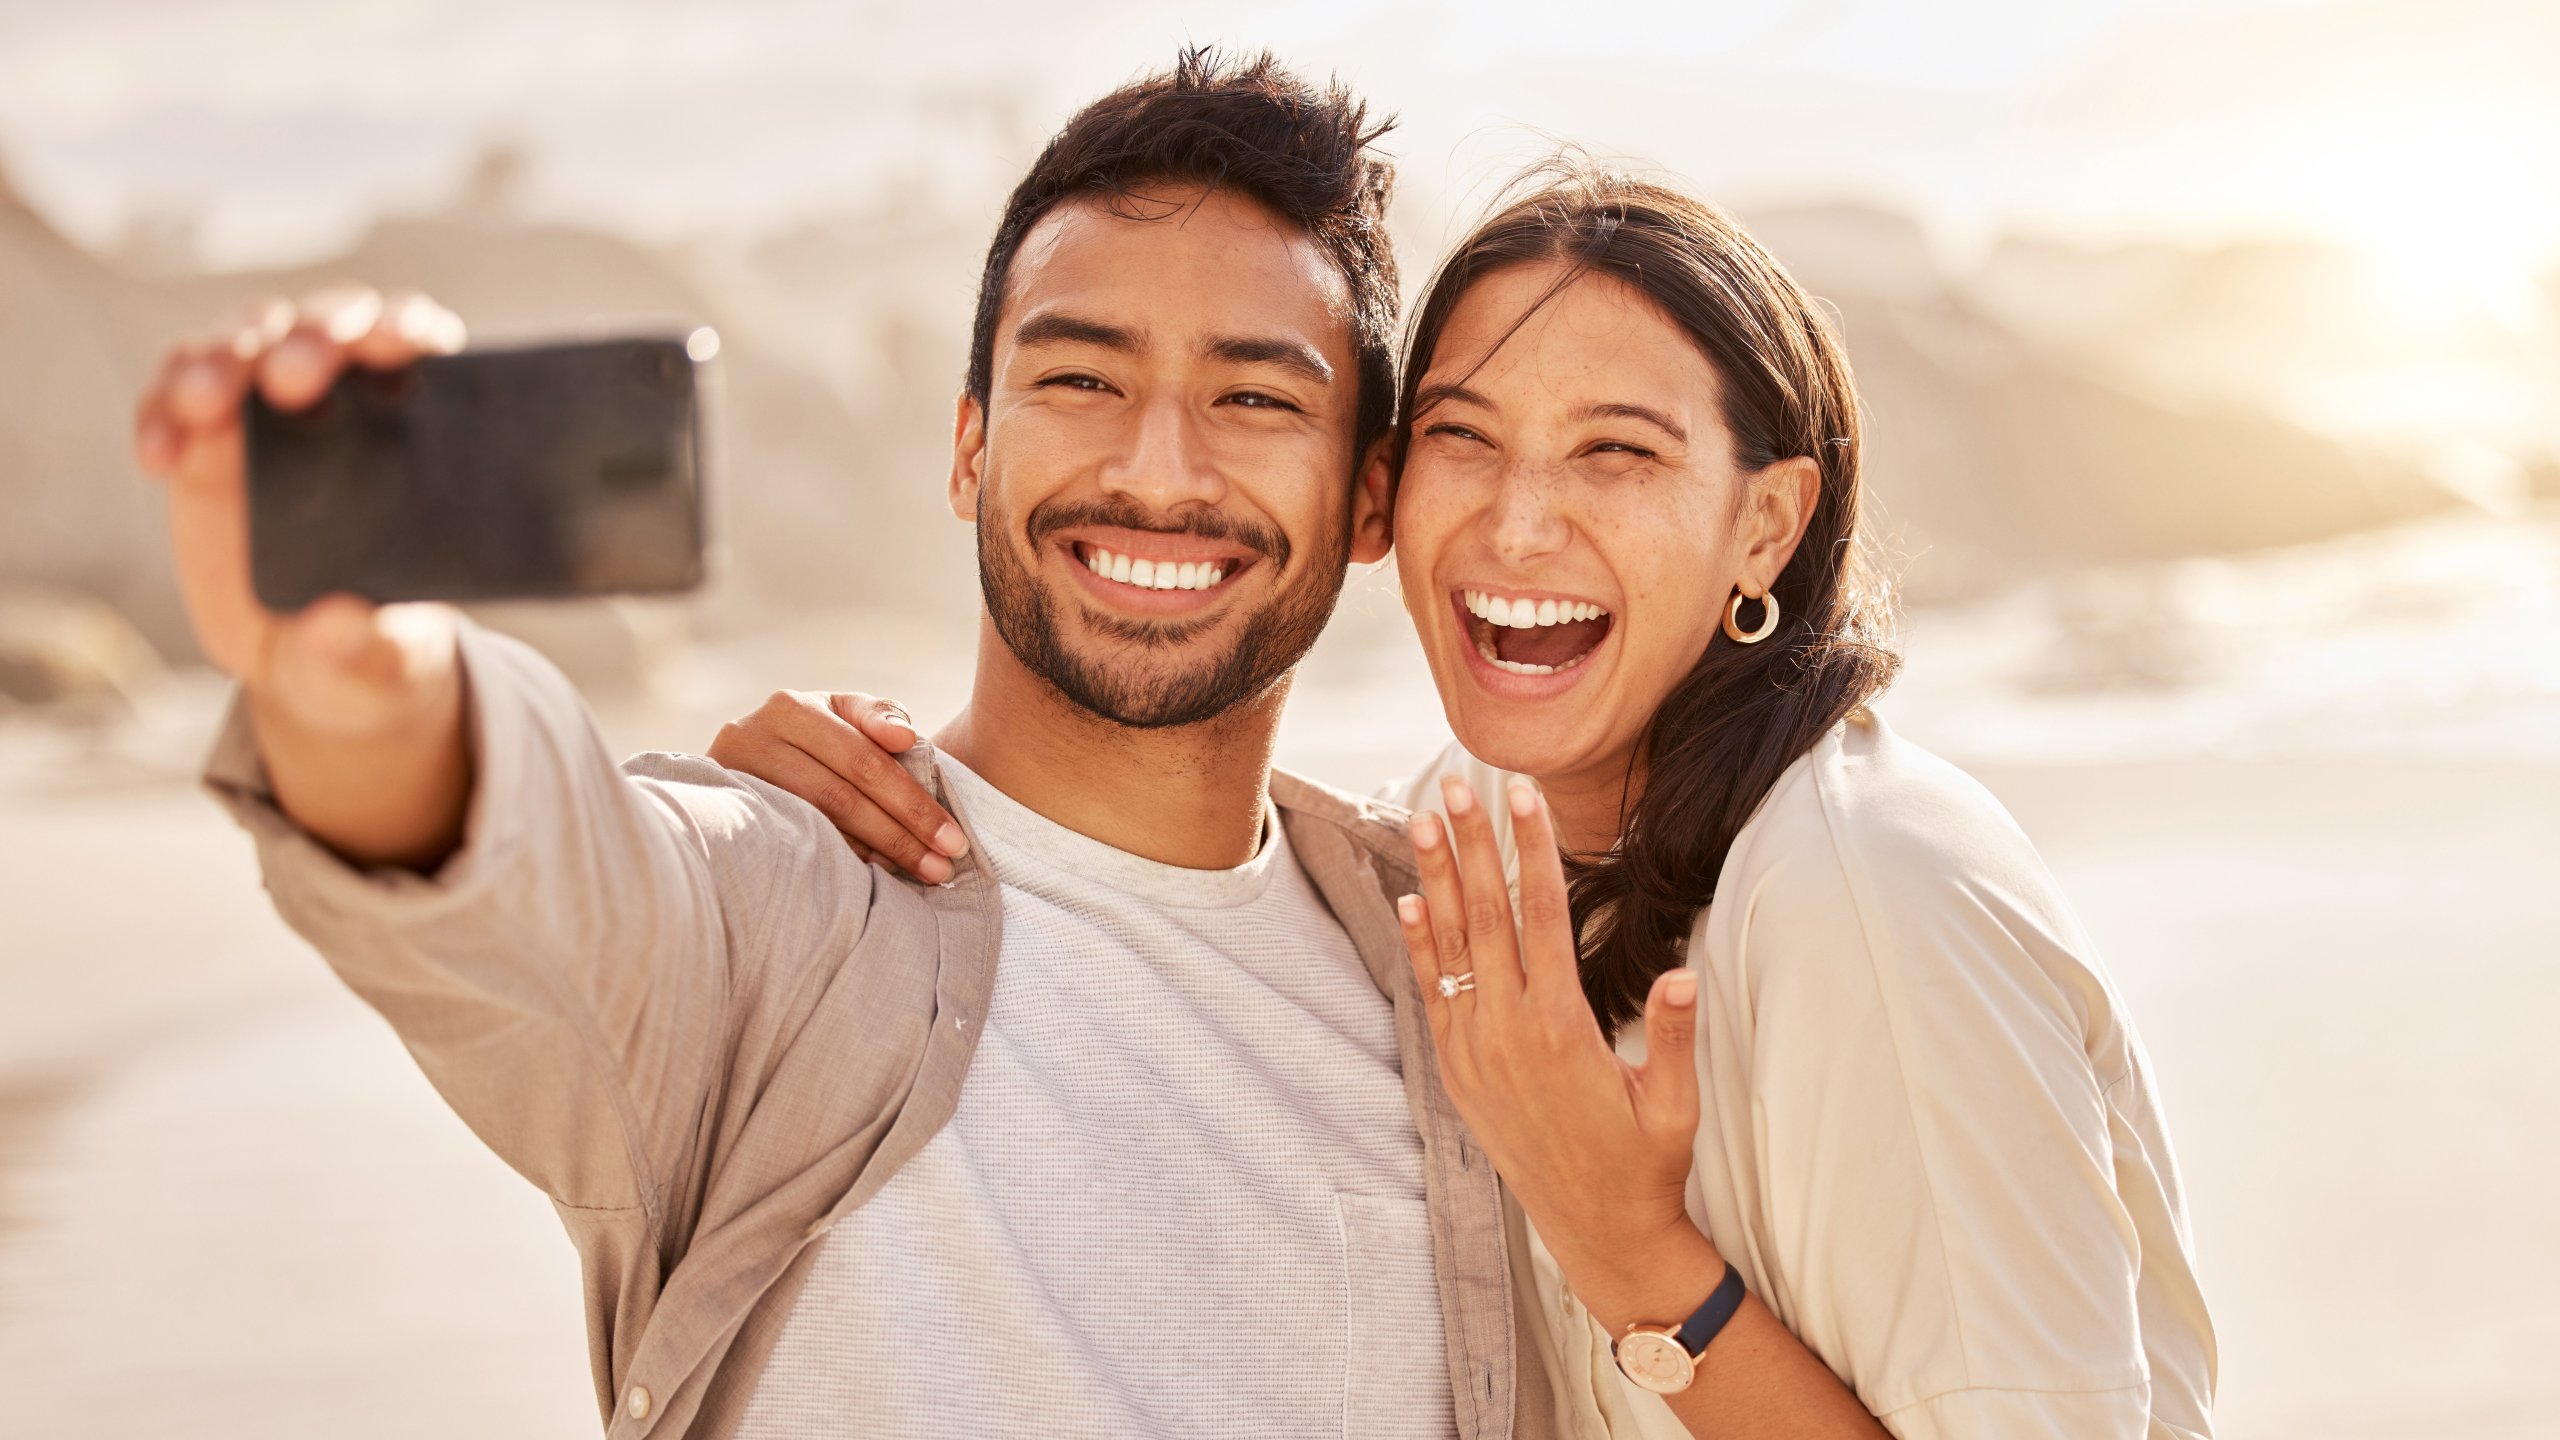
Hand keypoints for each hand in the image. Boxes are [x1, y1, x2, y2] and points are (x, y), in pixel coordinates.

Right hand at [134, 286, 471, 737]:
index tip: (398, 339)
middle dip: (309, 336)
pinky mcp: (204, 437)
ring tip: (205, 407)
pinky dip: (159, 410)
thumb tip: (335, 623)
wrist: (315, 663)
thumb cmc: (379, 641)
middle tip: (293, 380)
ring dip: (220, 360)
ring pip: (242, 342)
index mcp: (415, 427)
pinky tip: (158, 457)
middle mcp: (344, 397)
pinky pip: (172, 395)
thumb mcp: (387, 657)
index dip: (406, 326)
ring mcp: (268, 409)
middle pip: (325, 326)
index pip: (419, 344)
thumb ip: (369, 642)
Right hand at [708, 690, 967, 881]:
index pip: (863, 760)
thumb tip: (905, 737)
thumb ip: (876, 717)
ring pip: (817, 824)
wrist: (740, 762)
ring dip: (876, 853)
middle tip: (945, 865)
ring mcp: (736, 781)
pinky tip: (875, 877)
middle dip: (902, 833)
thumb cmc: (809, 738)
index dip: (911, 799)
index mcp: (791, 708)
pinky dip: (839, 861)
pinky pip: (794, 845)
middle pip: (841, 796)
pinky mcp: (729, 817)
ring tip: (921, 874)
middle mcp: (755, 738)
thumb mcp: (839, 715)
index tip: (953, 837)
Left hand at [1397, 773, 1716, 1332]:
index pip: (1543, 916)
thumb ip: (1676, 1034)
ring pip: (1451, 946)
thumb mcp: (1676, 1102)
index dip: (1533, 850)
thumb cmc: (1646, 1162)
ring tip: (1424, 819)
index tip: (1524, 796)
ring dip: (1437, 878)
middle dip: (1473, 843)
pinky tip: (1412, 900)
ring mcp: (1475, 1050)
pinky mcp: (1458, 1071)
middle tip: (1456, 781)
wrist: (1597, 1229)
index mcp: (1563, 1027)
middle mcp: (1509, 1031)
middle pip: (1486, 914)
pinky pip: (1433, 994)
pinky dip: (1421, 944)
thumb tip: (1685, 971)